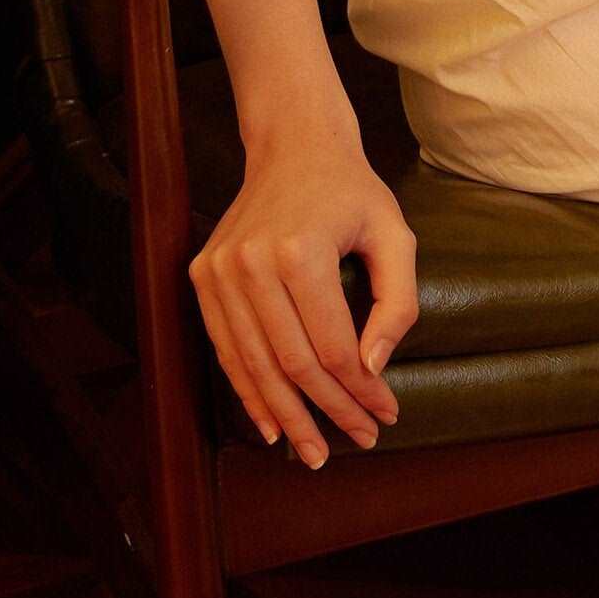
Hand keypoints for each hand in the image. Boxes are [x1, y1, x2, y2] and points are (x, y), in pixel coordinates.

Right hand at [191, 117, 420, 465]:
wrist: (294, 146)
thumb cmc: (352, 192)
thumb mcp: (395, 236)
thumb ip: (396, 304)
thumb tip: (372, 369)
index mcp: (300, 251)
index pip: (333, 345)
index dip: (361, 390)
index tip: (387, 415)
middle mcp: (250, 263)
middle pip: (291, 362)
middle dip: (328, 411)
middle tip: (359, 441)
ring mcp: (218, 271)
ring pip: (254, 364)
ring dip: (286, 414)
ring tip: (314, 451)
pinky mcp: (202, 276)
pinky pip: (226, 347)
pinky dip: (248, 390)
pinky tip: (271, 422)